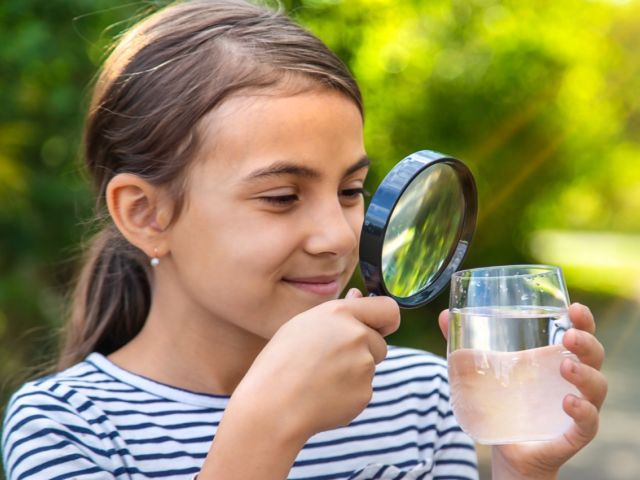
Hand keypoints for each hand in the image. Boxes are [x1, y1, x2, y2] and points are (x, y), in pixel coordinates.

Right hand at [234, 288, 400, 439]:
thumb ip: (337, 312)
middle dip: (364, 350)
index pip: (388, 309)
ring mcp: (364, 367)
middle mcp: (358, 336)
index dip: (384, 320)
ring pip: (369, 368)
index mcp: (341, 314)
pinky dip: (347, 394)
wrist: (273, 405)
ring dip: (353, 372)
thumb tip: (358, 296)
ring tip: (319, 379)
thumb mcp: (301, 324)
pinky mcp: (364, 394)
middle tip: (329, 360)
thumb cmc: (280, 361)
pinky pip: (362, 391)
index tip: (378, 327)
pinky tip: (322, 395)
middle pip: (380, 343)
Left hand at [439, 303, 607, 478]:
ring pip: (597, 387)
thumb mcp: (483, 371)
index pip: (580, 335)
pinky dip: (583, 411)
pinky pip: (588, 423)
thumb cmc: (502, 405)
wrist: (506, 452)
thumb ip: (465, 344)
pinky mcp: (573, 434)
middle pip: (595, 356)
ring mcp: (576, 408)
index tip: (575, 307)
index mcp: (554, 361)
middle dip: (587, 343)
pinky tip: (568, 402)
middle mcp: (572, 382)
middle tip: (569, 336)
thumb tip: (443, 315)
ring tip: (565, 368)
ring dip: (585, 374)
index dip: (584, 320)